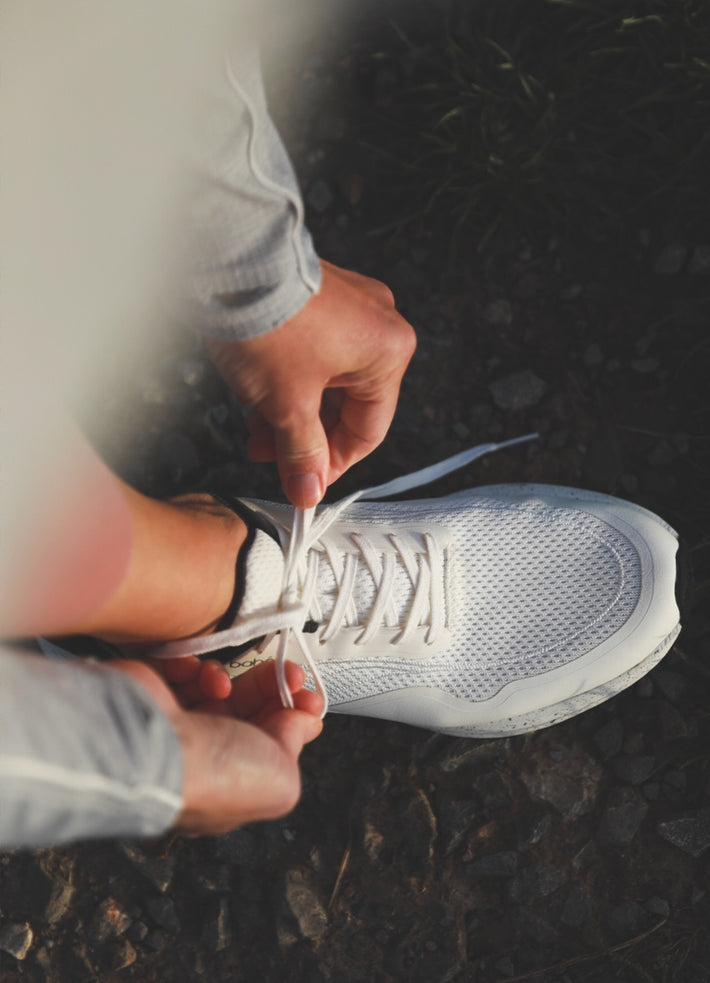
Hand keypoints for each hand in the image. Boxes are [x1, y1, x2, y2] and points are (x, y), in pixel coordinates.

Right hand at [111, 658, 322, 833]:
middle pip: (246, 708)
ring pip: (215, 686)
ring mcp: (175, 724)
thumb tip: (301, 723)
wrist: (145, 743)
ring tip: (222, 683)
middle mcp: (200, 756)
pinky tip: (193, 674)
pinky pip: (180, 668)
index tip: (308, 697)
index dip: (292, 715)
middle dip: (270, 686)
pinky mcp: (151, 693)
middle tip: (287, 672)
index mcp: (230, 781)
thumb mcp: (280, 779)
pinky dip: (192, 664)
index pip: (269, 742)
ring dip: (226, 677)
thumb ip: (294, 747)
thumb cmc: (207, 773)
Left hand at [207, 260, 415, 506]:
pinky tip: (256, 394)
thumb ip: (302, 453)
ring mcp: (351, 306)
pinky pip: (313, 353)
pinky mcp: (320, 295)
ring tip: (254, 427)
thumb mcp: (288, 404)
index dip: (332, 464)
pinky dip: (288, 379)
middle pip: (345, 406)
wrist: (232, 262)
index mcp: (388, 353)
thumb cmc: (270, 325)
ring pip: (325, 381)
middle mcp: (379, 325)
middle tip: (266, 454)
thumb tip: (308, 493)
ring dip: (290, 411)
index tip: (302, 482)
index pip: (369, 431)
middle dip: (302, 435)